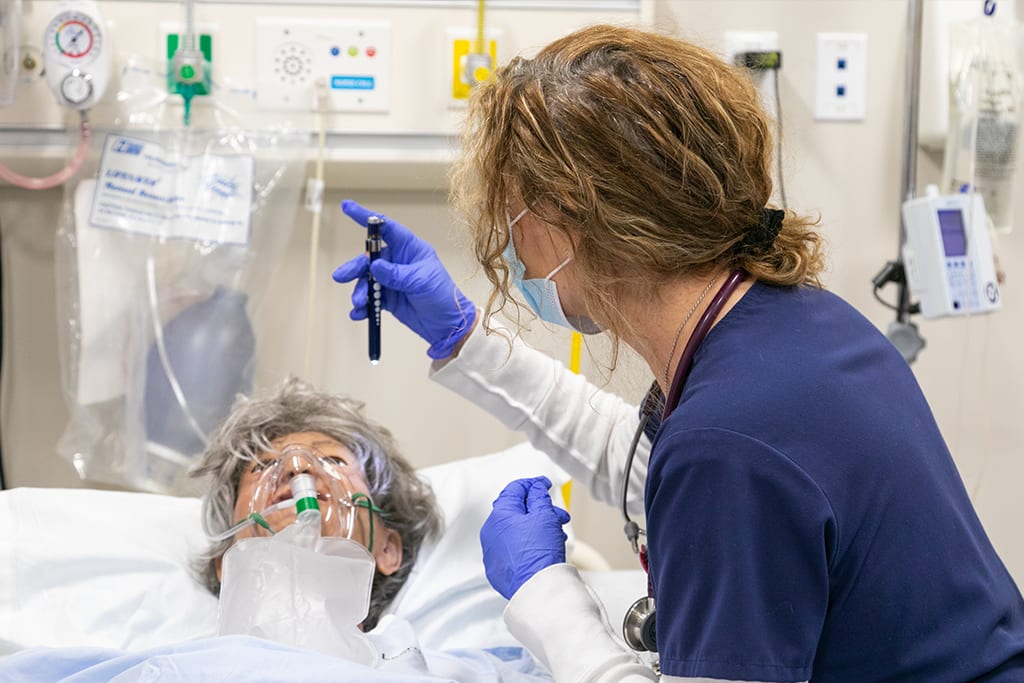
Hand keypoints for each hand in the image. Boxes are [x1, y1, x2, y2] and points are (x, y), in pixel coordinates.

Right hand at [332, 199, 476, 359]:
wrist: (447, 325)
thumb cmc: (443, 297)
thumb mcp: (421, 281)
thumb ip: (396, 274)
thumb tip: (375, 266)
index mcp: (410, 249)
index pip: (386, 228)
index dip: (366, 217)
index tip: (348, 207)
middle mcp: (399, 261)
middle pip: (370, 258)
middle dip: (355, 267)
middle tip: (341, 276)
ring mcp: (392, 280)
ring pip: (367, 280)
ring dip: (360, 291)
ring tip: (359, 303)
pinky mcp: (388, 298)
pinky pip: (370, 299)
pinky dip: (363, 306)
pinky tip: (359, 313)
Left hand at [480, 476, 570, 599]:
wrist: (537, 587)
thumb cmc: (539, 552)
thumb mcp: (545, 515)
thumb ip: (539, 496)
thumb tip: (535, 488)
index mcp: (499, 515)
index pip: (514, 490)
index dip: (533, 484)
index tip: (544, 485)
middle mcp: (490, 532)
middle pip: (517, 511)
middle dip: (540, 510)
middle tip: (557, 514)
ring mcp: (492, 551)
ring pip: (516, 531)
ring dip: (536, 528)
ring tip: (556, 534)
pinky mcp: (497, 568)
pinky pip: (513, 549)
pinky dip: (527, 544)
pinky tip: (543, 548)